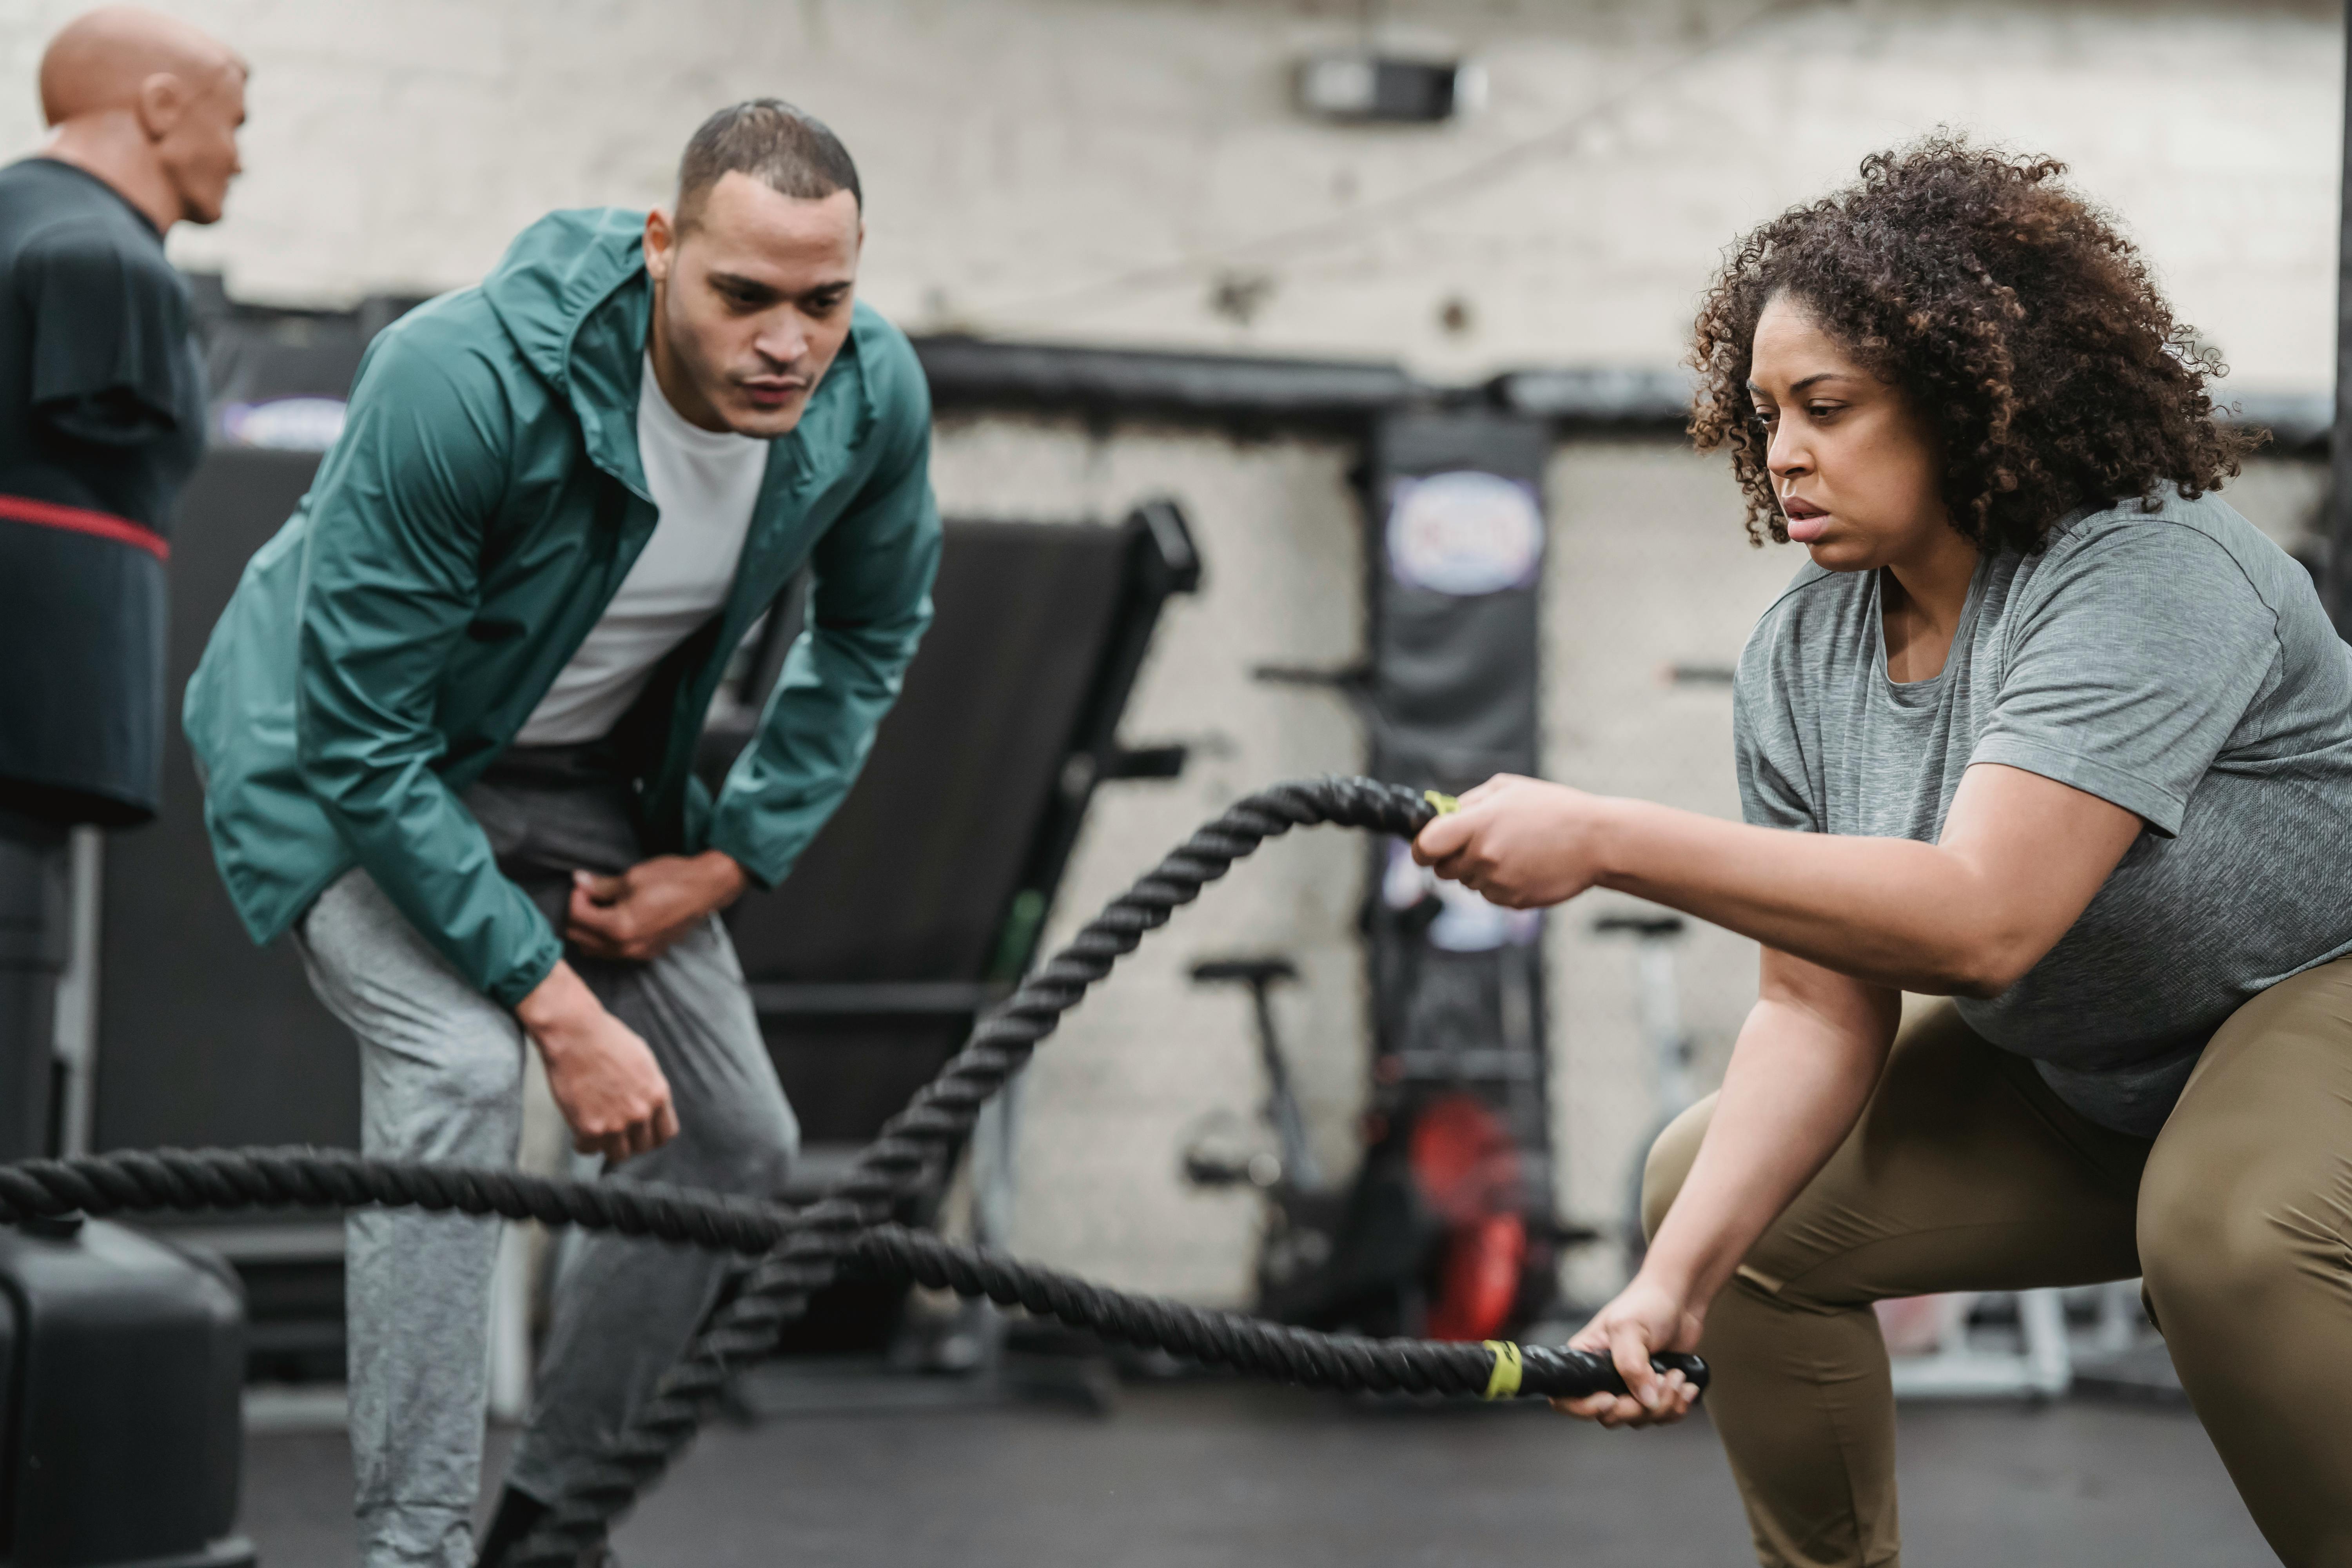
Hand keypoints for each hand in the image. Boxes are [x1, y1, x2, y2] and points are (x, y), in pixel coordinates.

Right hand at [516, 961, 679, 1159]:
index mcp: (658, 1094)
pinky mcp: (590, 1128)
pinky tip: (579, 1132)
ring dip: (607, 1146)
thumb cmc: (606, 1040)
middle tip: (614, 1133)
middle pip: (642, 1147)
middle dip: (629, 1142)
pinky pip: (589, 1149)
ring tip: (596, 1133)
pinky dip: (582, 1143)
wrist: (575, 1034)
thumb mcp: (643, 1060)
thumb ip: (649, 1088)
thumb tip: (650, 1107)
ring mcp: (616, 1123)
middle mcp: (641, 1112)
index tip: (639, 1133)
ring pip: (617, 1155)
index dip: (651, 1136)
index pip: (665, 1134)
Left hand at [566, 850, 747, 962]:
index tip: (584, 884)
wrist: (706, 889)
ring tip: (600, 908)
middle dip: (578, 916)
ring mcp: (638, 953)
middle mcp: (627, 947)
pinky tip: (616, 919)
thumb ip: (601, 885)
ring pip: (596, 950)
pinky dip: (607, 939)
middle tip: (588, 895)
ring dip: (590, 931)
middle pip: (581, 938)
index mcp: (619, 928)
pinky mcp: (649, 953)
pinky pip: (615, 952)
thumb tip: (579, 880)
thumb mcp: (632, 877)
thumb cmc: (672, 879)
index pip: (577, 917)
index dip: (576, 896)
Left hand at [1411, 775, 1615, 908]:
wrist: (1597, 841)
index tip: (1427, 846)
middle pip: (1442, 870)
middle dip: (1452, 858)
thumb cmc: (1553, 808)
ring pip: (1467, 883)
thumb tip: (1439, 814)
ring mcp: (1498, 883)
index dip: (1421, 848)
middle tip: (1478, 843)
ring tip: (1512, 850)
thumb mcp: (1507, 789)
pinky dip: (1499, 883)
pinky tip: (1524, 866)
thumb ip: (1467, 803)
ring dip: (1478, 870)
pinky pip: (1490, 895)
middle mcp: (1483, 857)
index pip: (1424, 847)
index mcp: (1477, 825)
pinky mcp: (1513, 901)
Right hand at [1555, 1272, 1706, 1427]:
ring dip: (1665, 1404)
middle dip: (1639, 1407)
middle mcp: (1603, 1379)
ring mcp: (1629, 1388)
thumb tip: (1644, 1401)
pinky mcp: (1654, 1393)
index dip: (1584, 1408)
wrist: (1681, 1301)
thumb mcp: (1629, 1327)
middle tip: (1661, 1379)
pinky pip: (1662, 1417)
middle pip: (1610, 1416)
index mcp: (1584, 1361)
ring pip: (1639, 1419)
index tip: (1611, 1399)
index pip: (1566, 1399)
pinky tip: (1687, 1386)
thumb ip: (1630, 1365)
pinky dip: (1678, 1407)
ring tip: (1678, 1376)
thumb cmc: (1647, 1303)